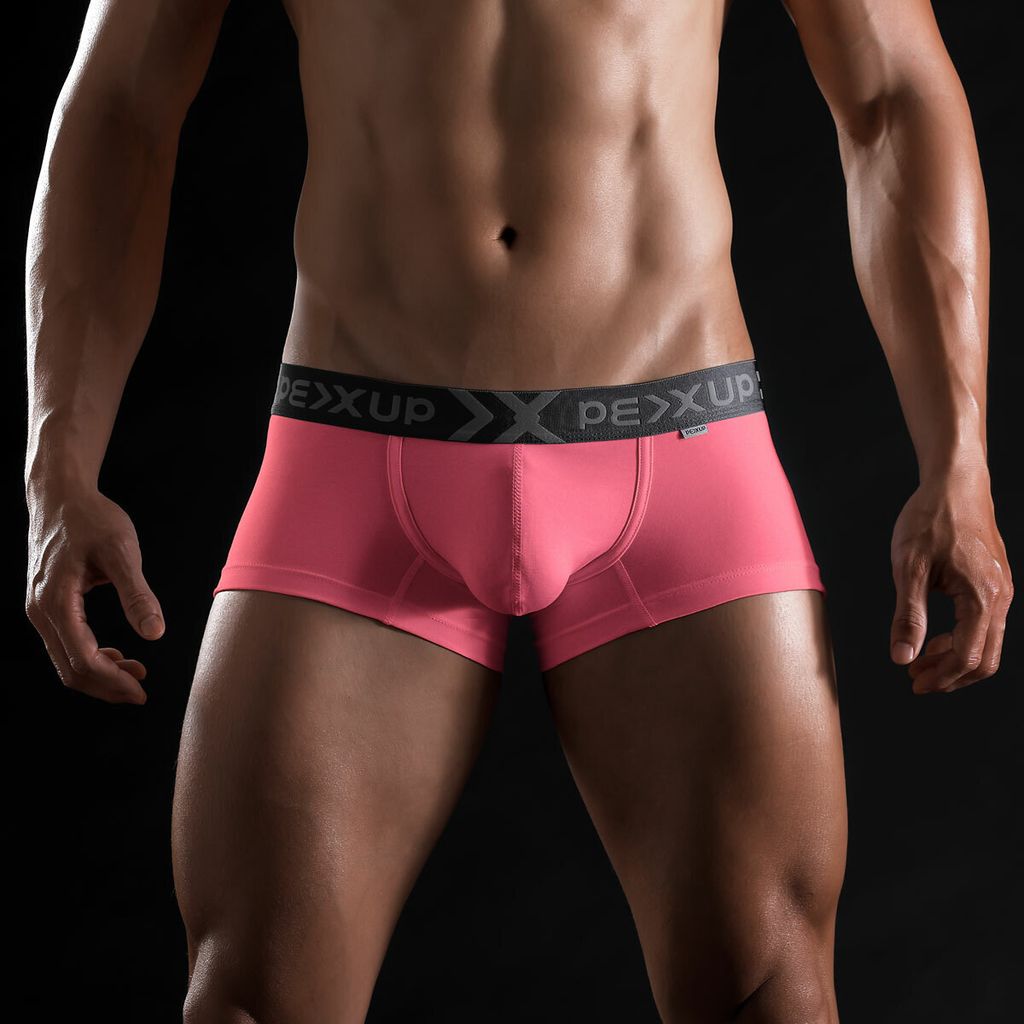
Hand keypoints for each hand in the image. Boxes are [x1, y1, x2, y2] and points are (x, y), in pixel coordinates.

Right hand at [25, 488, 164, 703]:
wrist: (60, 494)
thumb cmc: (91, 517)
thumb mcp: (122, 552)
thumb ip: (138, 594)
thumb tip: (155, 633)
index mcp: (56, 601)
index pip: (82, 659)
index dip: (113, 681)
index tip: (142, 690)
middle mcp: (40, 610)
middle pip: (69, 669)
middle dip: (106, 686)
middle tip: (141, 692)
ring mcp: (39, 608)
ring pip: (65, 659)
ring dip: (100, 673)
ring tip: (136, 673)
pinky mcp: (45, 603)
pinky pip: (64, 643)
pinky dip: (90, 656)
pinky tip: (116, 654)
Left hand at [889, 465, 1012, 693]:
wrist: (955, 484)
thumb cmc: (931, 519)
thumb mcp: (908, 568)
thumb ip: (908, 616)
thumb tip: (902, 656)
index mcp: (982, 597)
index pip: (968, 656)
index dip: (941, 677)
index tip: (914, 683)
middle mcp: (1000, 597)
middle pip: (985, 658)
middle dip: (950, 676)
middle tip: (917, 680)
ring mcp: (1001, 590)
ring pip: (987, 643)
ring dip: (954, 659)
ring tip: (920, 661)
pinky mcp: (995, 583)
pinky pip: (985, 625)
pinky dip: (960, 639)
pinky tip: (933, 636)